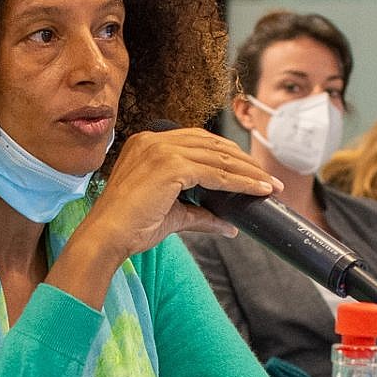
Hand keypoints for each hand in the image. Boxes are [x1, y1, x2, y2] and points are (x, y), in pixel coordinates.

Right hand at [73, 127, 278, 256]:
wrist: (107, 236)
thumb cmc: (131, 226)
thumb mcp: (171, 215)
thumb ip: (199, 213)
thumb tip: (228, 225)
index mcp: (149, 144)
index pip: (199, 142)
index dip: (228, 155)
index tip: (250, 171)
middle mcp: (154, 140)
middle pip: (213, 145)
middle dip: (244, 162)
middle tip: (269, 179)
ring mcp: (161, 150)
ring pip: (219, 158)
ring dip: (249, 172)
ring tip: (270, 185)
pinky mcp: (170, 166)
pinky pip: (217, 174)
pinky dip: (241, 183)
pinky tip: (258, 191)